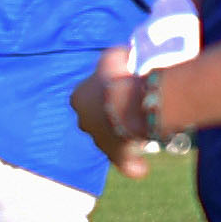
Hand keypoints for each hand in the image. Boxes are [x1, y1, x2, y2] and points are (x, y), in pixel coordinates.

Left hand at [73, 48, 161, 177]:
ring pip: (111, 141)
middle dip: (110, 116)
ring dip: (122, 137)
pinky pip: (126, 164)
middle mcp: (83, 122)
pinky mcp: (116, 156)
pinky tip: (142, 167)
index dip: (102, 92)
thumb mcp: (114, 55)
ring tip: (140, 130)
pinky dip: (134, 167)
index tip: (118, 87)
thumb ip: (117, 55)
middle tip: (131, 107)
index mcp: (78, 99)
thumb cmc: (119, 76)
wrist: (129, 102)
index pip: (86, 96)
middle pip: (96, 120)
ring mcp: (99, 141)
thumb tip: (125, 55)